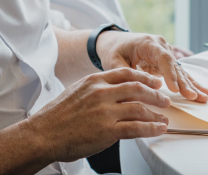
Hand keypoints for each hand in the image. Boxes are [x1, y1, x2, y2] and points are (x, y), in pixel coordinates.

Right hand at [28, 68, 169, 161]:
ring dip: (156, 113)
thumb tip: (112, 94)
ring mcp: (105, 111)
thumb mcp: (76, 92)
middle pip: (137, 88)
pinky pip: (136, 128)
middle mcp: (101, 93)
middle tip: (163, 98)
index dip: (143, 76)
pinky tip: (158, 130)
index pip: (125, 73)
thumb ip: (95, 90)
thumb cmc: (56, 116)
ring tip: (163, 118)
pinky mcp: (107, 131)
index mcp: (93, 81)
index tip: (154, 81)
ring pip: (139, 108)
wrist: (44, 133)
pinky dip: (151, 129)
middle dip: (154, 93)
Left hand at [96, 32, 207, 102]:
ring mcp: (165, 53)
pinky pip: (179, 73)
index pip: (163, 58)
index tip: (175, 89)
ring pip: (180, 71)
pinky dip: (190, 83)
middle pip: (175, 66)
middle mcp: (160, 46)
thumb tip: (140, 87)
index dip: (170, 74)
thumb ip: (126, 74)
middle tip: (193, 97)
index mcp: (148, 43)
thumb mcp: (114, 62)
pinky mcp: (166, 62)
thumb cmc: (113, 50)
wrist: (114, 42)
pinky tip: (203, 91)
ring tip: (204, 97)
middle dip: (184, 83)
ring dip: (192, 85)